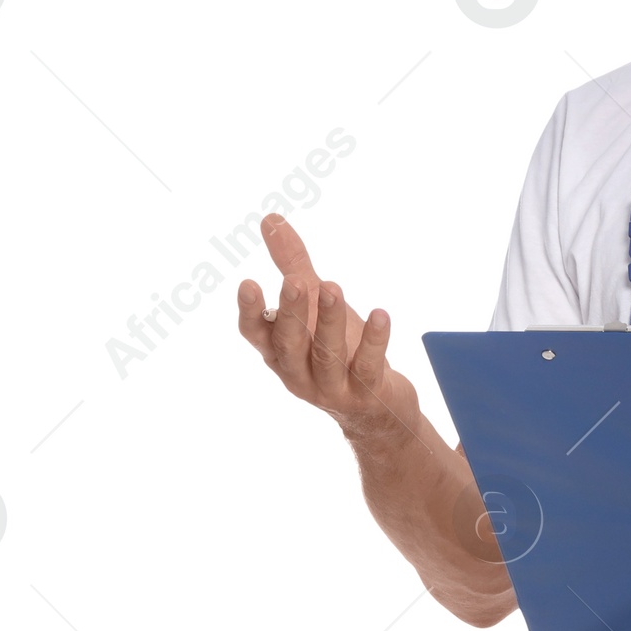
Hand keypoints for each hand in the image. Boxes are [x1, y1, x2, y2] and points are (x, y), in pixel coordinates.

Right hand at [236, 213, 420, 449]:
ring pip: (327, 355)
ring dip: (330, 322)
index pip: (257, 334)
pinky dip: (375, 342)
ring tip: (334, 287)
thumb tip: (270, 219)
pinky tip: (382, 314)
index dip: (251, 312)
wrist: (376, 411)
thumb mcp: (314, 304)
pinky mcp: (366, 393)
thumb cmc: (338, 349)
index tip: (248, 283)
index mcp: (280, 352)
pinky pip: (368, 367)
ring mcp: (332, 387)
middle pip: (290, 344)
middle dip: (292, 312)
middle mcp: (299, 373)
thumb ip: (292, 263)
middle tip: (296, 281)